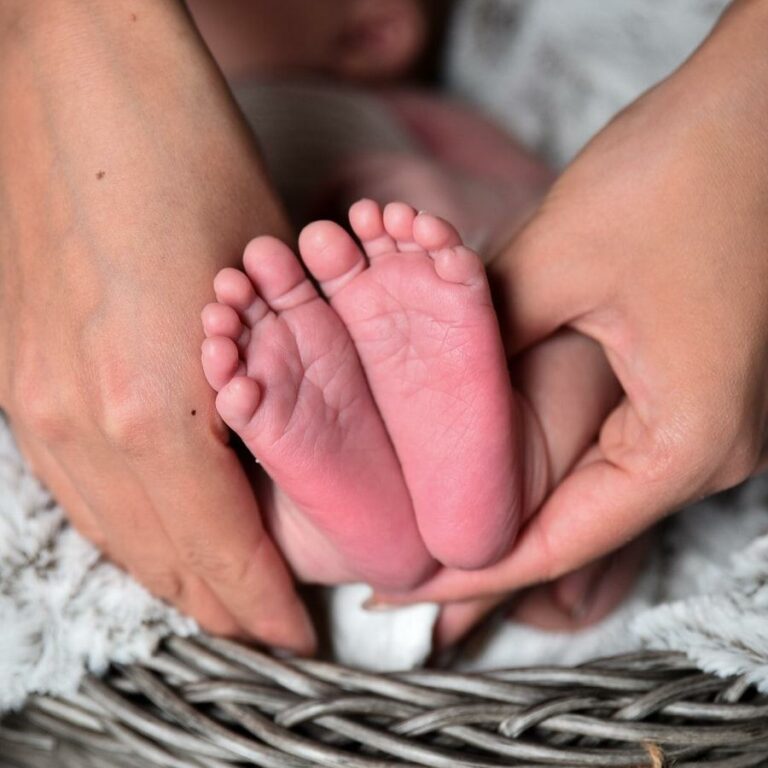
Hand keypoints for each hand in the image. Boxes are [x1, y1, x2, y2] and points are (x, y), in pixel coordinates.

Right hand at [0, 0, 313, 650]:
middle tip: (265, 631)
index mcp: (155, 403)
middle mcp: (81, 418)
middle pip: (160, 557)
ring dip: (169, 574)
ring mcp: (35, 397)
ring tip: (217, 600)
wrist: (77, 73)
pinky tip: (153, 530)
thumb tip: (290, 444)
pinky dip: (123, 523)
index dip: (262, 604)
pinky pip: (76, 483)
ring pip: (109, 530)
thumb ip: (270, 376)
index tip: (295, 635)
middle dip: (219, 604)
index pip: (221, 548)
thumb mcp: (263, 278)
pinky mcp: (16, 370)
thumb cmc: (184, 156)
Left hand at [372, 0, 767, 635]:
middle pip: (576, 528)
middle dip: (485, 545)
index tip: (402, 590)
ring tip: (431, 517)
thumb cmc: (685, 171)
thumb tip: (430, 389)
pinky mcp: (697, 384)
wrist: (762, 107)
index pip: (556, 545)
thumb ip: (488, 339)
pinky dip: (548, 461)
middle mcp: (711, 449)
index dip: (471, 575)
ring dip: (515, 501)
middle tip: (401, 560)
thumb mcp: (559, 260)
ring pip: (592, 490)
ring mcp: (710, 419)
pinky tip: (492, 460)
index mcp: (688, 442)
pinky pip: (612, 447)